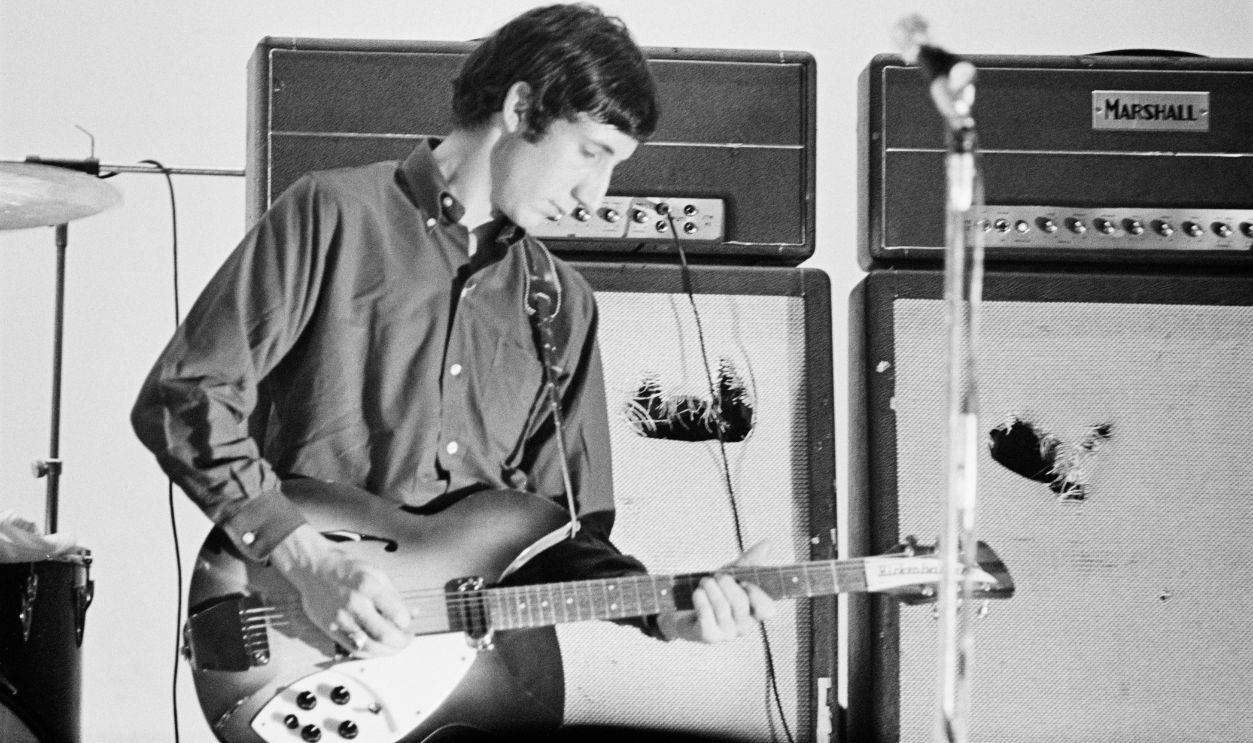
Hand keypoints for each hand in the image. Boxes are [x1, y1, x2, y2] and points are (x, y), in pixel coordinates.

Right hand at [269, 524, 411, 655]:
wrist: (314, 568)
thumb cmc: (346, 569)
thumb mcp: (376, 573)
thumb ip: (394, 596)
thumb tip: (412, 614)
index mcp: (369, 585)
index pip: (397, 613)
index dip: (407, 623)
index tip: (407, 622)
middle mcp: (355, 603)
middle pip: (385, 634)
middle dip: (402, 642)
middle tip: (406, 639)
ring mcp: (341, 618)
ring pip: (370, 647)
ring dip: (387, 651)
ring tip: (394, 646)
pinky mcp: (330, 629)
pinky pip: (353, 649)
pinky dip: (370, 653)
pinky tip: (377, 648)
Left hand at [654, 540, 776, 642]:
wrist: (683, 610)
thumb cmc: (714, 592)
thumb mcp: (732, 575)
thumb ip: (750, 561)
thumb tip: (768, 542)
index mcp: (754, 612)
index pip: (767, 610)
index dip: (756, 594)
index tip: (743, 581)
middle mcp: (744, 626)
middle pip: (741, 603)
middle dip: (726, 584)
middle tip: (716, 576)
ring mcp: (727, 634)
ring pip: (722, 607)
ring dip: (710, 588)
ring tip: (704, 582)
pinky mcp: (709, 636)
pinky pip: (706, 615)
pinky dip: (701, 600)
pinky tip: (697, 593)